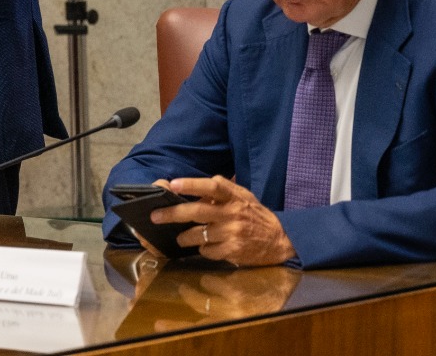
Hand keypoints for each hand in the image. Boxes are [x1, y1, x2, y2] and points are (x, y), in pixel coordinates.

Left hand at [149, 176, 296, 266]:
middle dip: (172, 214)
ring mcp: (233, 234)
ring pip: (198, 234)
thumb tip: (191, 187)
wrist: (280, 240)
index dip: (192, 184)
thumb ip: (222, 191)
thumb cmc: (255, 214)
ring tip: (180, 237)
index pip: (212, 187)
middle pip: (197, 212)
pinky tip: (204, 246)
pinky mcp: (233, 251)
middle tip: (156, 216)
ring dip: (184, 236)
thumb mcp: (243, 196)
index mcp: (235, 197)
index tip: (173, 184)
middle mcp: (233, 214)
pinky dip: (202, 249)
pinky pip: (207, 250)